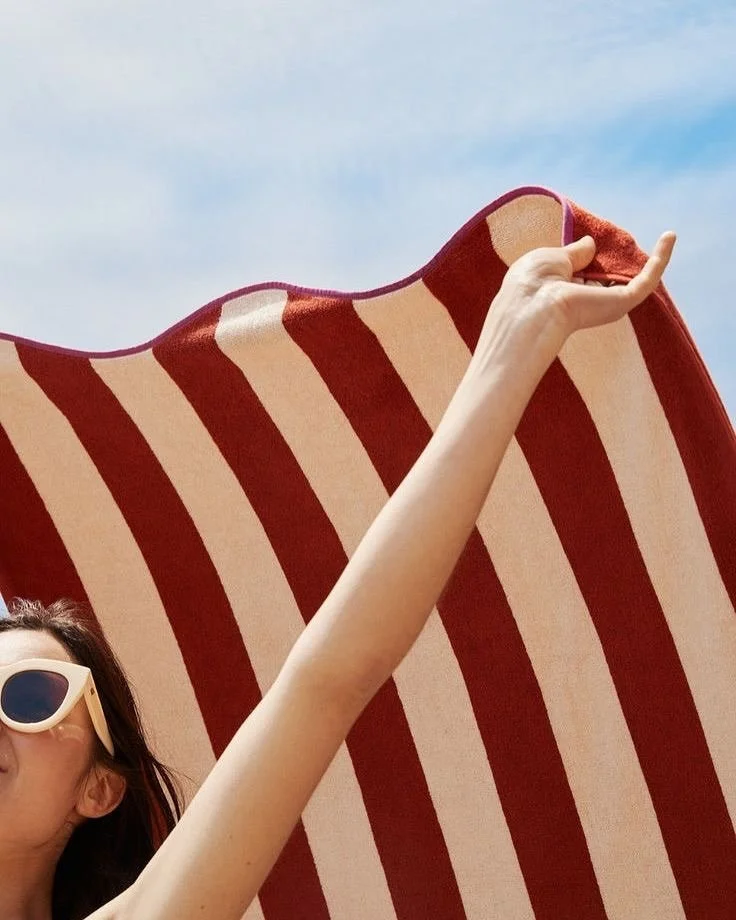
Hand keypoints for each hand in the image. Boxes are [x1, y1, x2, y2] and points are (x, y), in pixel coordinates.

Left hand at [476, 231, 676, 367]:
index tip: (600, 243)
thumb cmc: (532, 283)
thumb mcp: (552, 258)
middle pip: (611, 281)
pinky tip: (670, 237)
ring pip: (635, 282)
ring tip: (669, 237)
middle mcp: (587, 301)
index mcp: (566, 291)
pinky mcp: (622, 303)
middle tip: (633, 241)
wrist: (532, 307)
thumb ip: (574, 252)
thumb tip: (590, 243)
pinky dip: (661, 258)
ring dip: (653, 259)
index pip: (586, 277)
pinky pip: (647, 280)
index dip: (593, 260)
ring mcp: (606, 304)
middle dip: (621, 263)